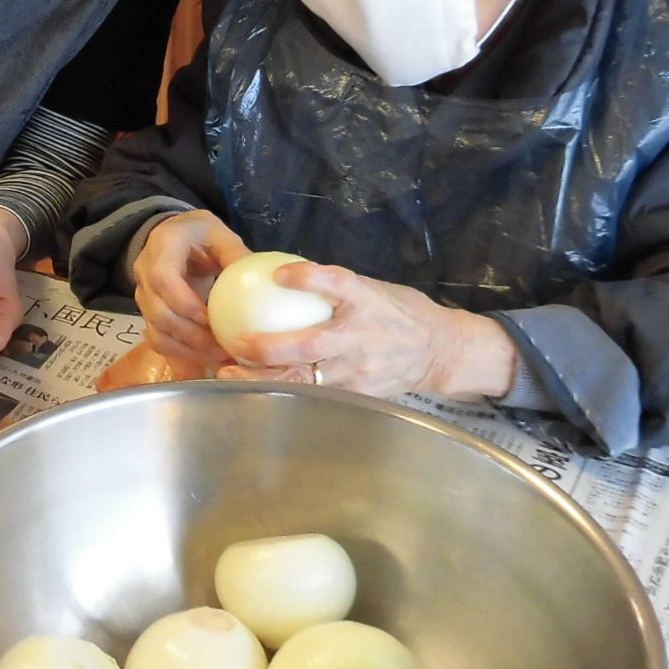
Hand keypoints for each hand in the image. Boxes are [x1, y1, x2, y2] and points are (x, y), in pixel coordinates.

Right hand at [132, 210, 250, 367]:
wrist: (172, 236)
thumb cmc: (199, 234)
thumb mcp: (220, 234)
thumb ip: (235, 254)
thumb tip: (262, 280)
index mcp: (162, 249)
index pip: (163, 279)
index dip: (184, 303)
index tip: (211, 319)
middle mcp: (145, 274)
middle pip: (159, 313)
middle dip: (191, 336)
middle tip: (224, 348)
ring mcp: (143, 297)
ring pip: (157, 332)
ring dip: (188, 350)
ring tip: (220, 358)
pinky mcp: (148, 315)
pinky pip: (159, 341)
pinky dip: (182, 354)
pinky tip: (208, 359)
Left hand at [216, 261, 519, 399]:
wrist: (440, 351)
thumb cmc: (399, 313)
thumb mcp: (373, 289)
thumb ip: (334, 288)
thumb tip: (279, 277)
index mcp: (367, 300)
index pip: (336, 283)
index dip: (307, 278)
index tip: (278, 274)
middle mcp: (363, 336)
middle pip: (311, 344)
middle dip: (268, 348)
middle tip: (234, 343)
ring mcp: (360, 369)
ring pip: (306, 378)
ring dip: (264, 378)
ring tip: (228, 375)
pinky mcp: (359, 394)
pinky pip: (316, 394)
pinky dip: (284, 391)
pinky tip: (253, 389)